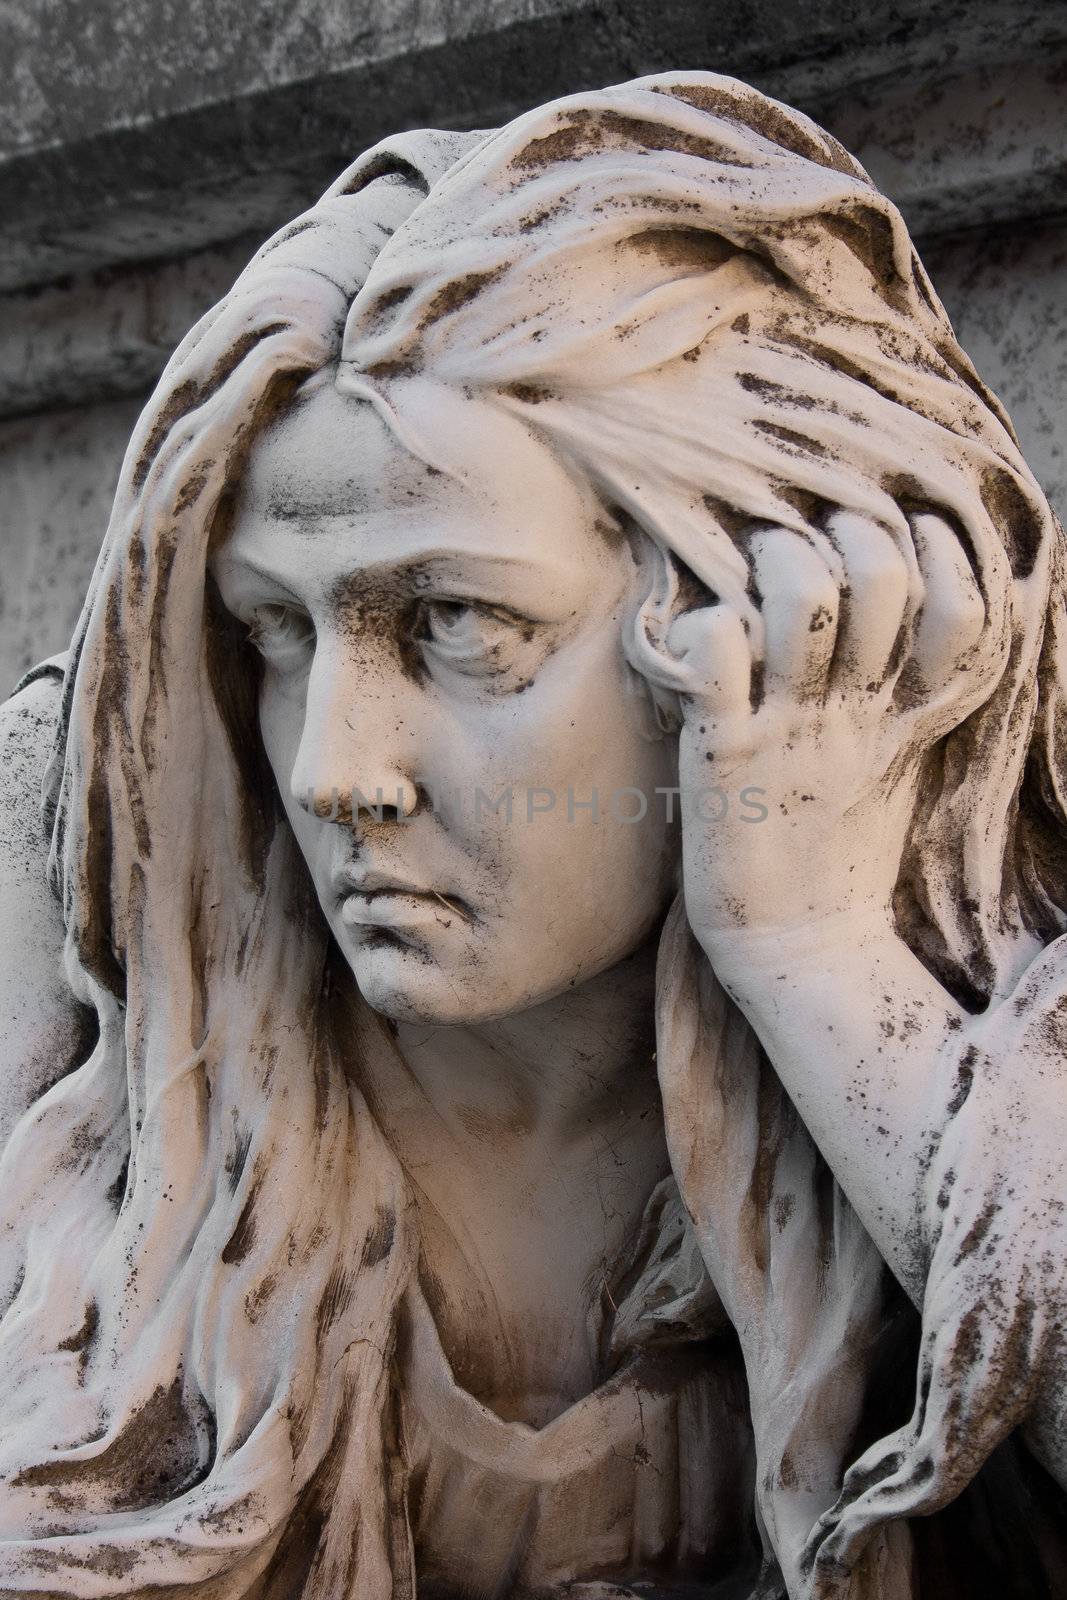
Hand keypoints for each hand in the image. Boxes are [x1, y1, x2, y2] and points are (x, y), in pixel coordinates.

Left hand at [668, 509, 989, 959]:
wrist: (796, 947)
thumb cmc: (834, 843)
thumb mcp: (896, 759)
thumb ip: (912, 690)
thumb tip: (920, 599)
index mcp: (906, 714)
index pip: (964, 608)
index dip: (943, 555)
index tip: (905, 536)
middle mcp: (855, 713)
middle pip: (881, 579)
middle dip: (848, 534)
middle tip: (812, 543)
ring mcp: (788, 730)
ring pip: (799, 597)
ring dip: (776, 564)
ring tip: (756, 576)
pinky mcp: (723, 755)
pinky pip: (713, 654)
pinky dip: (701, 627)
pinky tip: (701, 640)